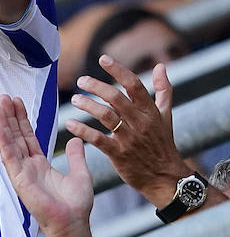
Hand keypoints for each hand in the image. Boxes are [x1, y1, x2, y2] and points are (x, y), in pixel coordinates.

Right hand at [0, 94, 92, 234]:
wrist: (73, 223)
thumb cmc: (76, 205)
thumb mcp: (80, 174)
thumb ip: (75, 157)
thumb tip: (75, 140)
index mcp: (40, 165)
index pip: (28, 137)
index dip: (22, 120)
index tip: (17, 103)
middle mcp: (27, 166)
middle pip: (16, 136)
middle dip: (9, 117)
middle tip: (4, 97)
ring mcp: (21, 172)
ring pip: (9, 143)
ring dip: (2, 124)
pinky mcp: (18, 178)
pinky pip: (9, 155)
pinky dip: (3, 140)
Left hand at [68, 58, 188, 207]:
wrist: (165, 177)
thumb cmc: (162, 144)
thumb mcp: (166, 116)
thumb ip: (163, 90)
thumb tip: (160, 66)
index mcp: (151, 111)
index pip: (134, 85)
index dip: (118, 70)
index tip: (103, 58)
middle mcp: (140, 122)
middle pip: (116, 98)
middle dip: (96, 86)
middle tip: (81, 80)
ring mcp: (129, 138)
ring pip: (105, 116)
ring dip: (87, 105)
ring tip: (74, 100)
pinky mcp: (118, 154)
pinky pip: (98, 139)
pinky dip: (82, 131)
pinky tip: (70, 124)